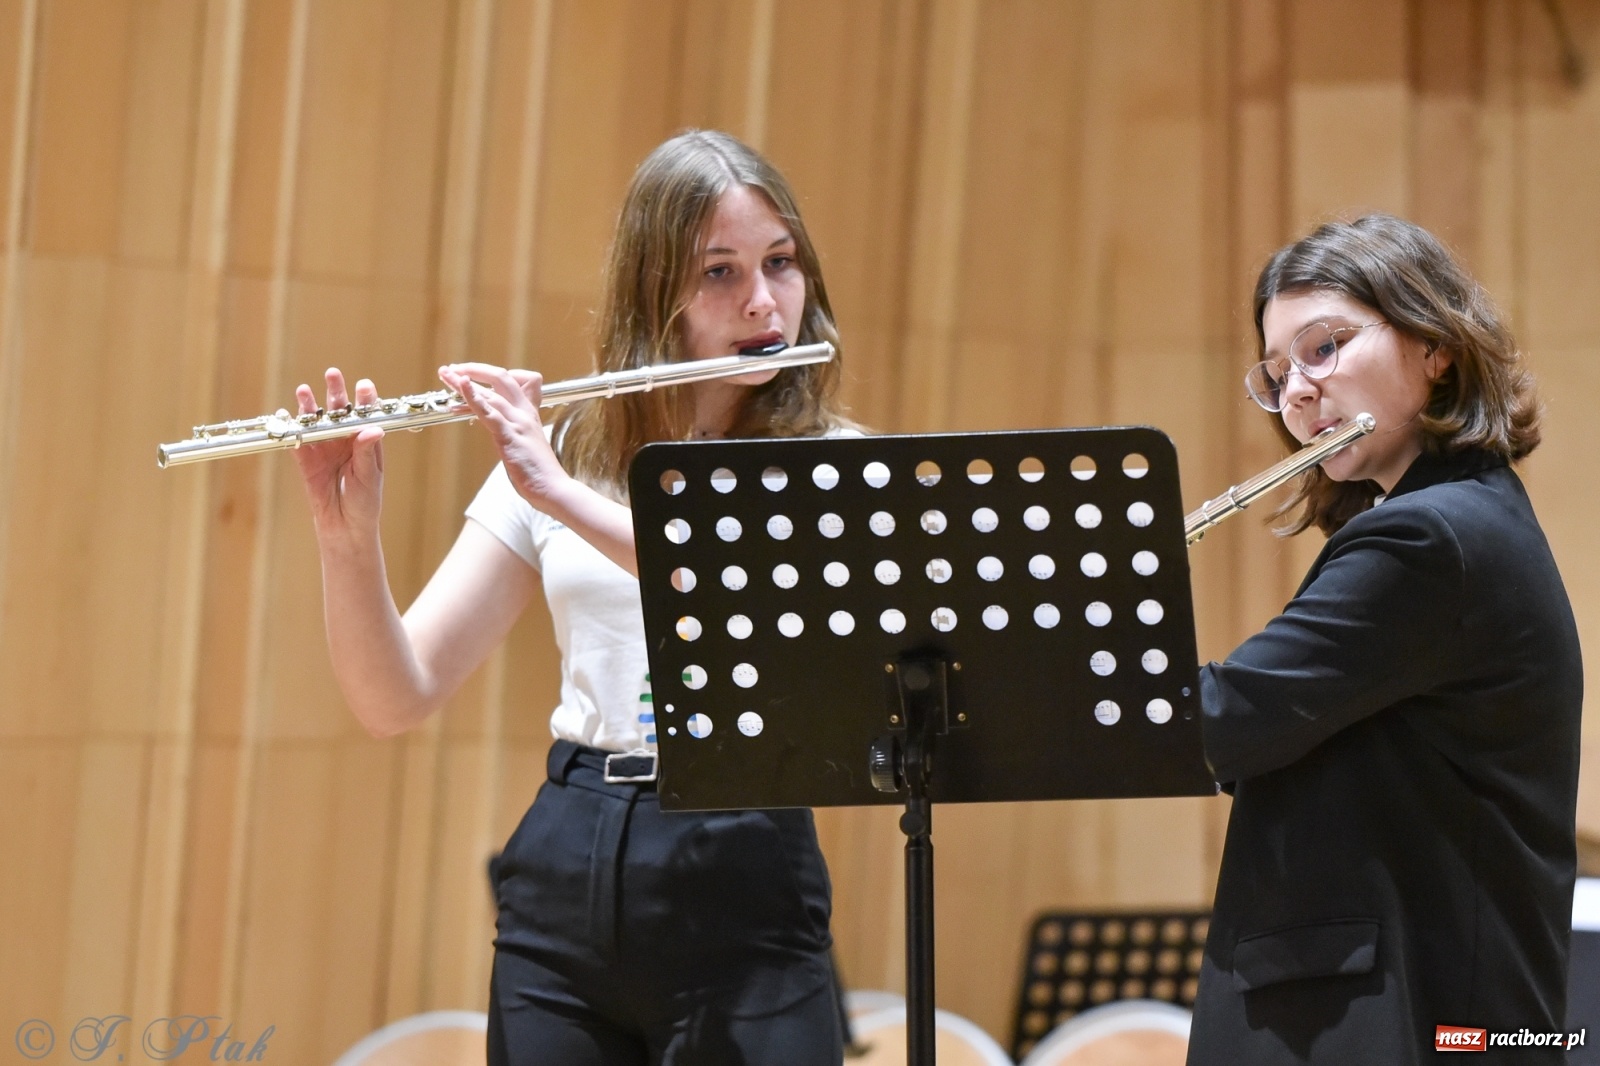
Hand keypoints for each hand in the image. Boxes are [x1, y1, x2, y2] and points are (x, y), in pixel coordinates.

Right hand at [291, 368, 384, 537]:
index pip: (365, 415)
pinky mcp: (306, 460)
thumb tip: (372, 429)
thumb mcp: (369, 476)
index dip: (364, 399)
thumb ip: (367, 452)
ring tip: (304, 391)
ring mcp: (324, 448)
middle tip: (332, 374)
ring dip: (310, 406)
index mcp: (364, 441)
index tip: (364, 385)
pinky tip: (284, 414)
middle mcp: (344, 440)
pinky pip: (297, 442)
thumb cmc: (365, 501)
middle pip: (339, 411)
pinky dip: (291, 429)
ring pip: (316, 422)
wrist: (345, 525)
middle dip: (335, 392)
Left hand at [439, 362, 572, 511]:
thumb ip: (512, 429)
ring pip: (491, 393)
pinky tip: (461, 385)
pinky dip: (473, 396)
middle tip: (451, 369)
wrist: (552, 488)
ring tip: (445, 375)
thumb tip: (496, 426)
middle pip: (500, 377)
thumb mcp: (525, 442)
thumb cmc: (537, 471)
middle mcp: (524, 412)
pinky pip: (489, 412)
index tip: (470, 377)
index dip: (490, 375)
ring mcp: (517, 422)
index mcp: (528, 412)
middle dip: (473, 369)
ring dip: (463, 381)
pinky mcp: (509, 435)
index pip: (513, 380)